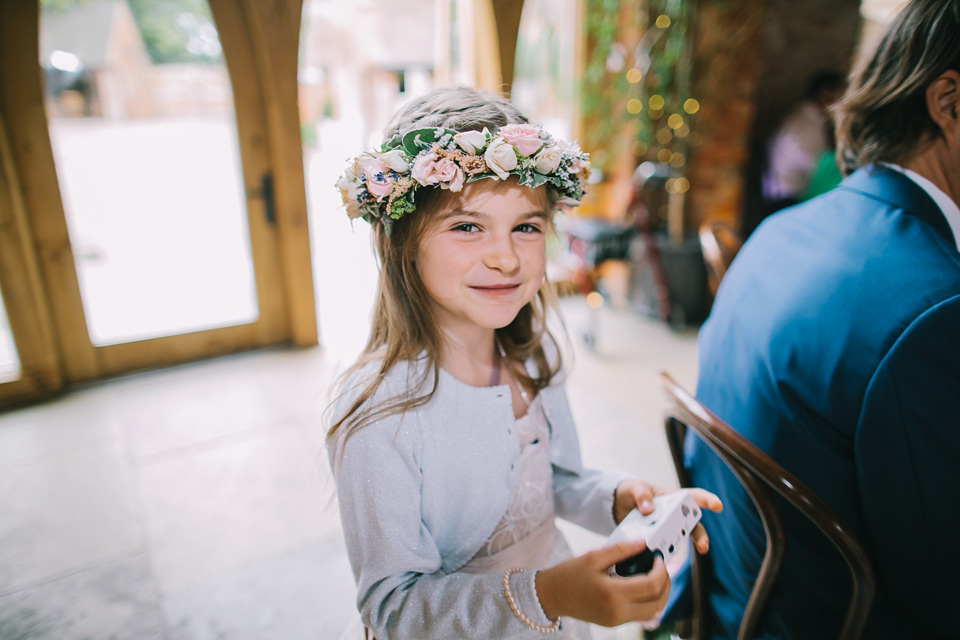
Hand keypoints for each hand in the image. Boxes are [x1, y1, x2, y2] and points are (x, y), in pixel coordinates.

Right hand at [535, 540, 670, 626]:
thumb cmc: (570, 574)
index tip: (659, 558)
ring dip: (660, 595)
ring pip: (653, 612)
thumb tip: (643, 543)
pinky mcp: (615, 622)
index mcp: (613, 594)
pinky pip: (641, 615)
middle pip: (658, 603)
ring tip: (656, 576)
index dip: (661, 571)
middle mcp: (617, 612)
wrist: (552, 595)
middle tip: (662, 567)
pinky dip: (649, 601)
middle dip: (666, 584)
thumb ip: (621, 549)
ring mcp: (617, 620)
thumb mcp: (593, 556)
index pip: (651, 586)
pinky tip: (644, 586)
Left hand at [614, 480, 722, 553]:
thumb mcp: (634, 488)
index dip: (707, 501)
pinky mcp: (657, 540)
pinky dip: (666, 554)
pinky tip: (665, 563)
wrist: (616, 506)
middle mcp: (674, 514)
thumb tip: (649, 510)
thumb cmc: (630, 492)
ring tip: (692, 557)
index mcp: (672, 497)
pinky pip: (665, 548)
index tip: (718, 506)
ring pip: (682, 538)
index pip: (693, 497)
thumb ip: (641, 495)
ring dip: (687, 549)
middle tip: (704, 546)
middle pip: (692, 524)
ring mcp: (667, 528)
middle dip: (701, 535)